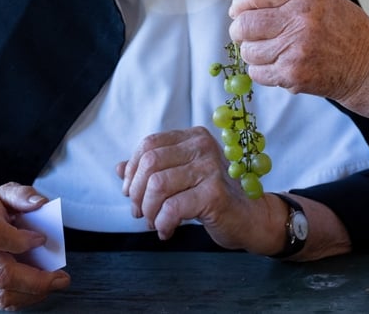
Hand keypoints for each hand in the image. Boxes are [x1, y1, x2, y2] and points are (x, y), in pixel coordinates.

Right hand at [0, 182, 69, 308]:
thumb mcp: (4, 194)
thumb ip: (22, 195)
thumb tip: (39, 204)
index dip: (19, 240)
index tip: (41, 239)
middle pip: (1, 273)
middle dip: (36, 280)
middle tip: (60, 278)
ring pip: (2, 294)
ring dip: (34, 292)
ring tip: (53, 283)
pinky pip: (2, 302)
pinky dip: (25, 299)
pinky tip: (39, 289)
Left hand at [116, 126, 277, 253]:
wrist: (249, 218)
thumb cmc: (213, 197)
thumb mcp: (181, 179)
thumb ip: (153, 171)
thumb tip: (119, 168)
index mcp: (193, 137)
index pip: (149, 145)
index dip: (133, 171)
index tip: (131, 193)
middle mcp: (203, 146)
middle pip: (150, 163)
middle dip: (138, 193)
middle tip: (141, 213)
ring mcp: (211, 168)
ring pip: (158, 185)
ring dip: (149, 211)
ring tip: (155, 223)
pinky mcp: (215, 193)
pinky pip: (173, 208)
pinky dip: (163, 223)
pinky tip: (167, 231)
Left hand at [228, 0, 368, 107]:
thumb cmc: (345, 30)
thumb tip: (243, 6)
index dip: (240, 3)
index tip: (237, 10)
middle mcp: (301, 18)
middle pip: (246, 23)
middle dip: (239, 30)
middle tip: (243, 34)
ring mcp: (296, 48)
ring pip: (248, 51)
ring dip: (251, 52)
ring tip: (269, 51)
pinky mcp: (293, 74)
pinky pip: (258, 72)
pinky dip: (261, 70)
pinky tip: (278, 65)